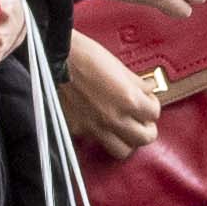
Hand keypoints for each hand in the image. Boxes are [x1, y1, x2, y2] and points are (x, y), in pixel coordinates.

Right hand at [58, 30, 164, 149]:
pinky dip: (101, 135)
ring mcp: (95, 128)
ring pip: (123, 151)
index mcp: (128, 99)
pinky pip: (96, 142)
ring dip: (127, 140)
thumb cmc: (85, 54)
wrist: (52, 57)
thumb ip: (136, 83)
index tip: (146, 99)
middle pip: (145, 138)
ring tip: (123, 127)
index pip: (154, 114)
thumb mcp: (117, 65)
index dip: (152, 105)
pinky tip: (99, 123)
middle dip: (146, 128)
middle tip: (141, 118)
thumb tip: (148, 89)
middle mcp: (114, 118)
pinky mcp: (77, 130)